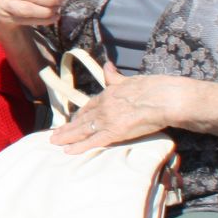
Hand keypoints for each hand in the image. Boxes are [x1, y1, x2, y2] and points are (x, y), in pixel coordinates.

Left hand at [49, 63, 185, 151]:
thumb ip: (115, 76)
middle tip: (55, 135)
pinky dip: (80, 146)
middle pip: (81, 119)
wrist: (164, 98)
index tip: (71, 120)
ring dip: (67, 137)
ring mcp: (107, 120)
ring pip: (82, 130)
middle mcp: (103, 107)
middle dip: (68, 127)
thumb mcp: (129, 79)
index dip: (79, 115)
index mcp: (107, 94)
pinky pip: (93, 141)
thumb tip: (107, 66)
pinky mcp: (114, 132)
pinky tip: (68, 151)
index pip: (89, 106)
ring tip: (54, 142)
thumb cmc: (153, 88)